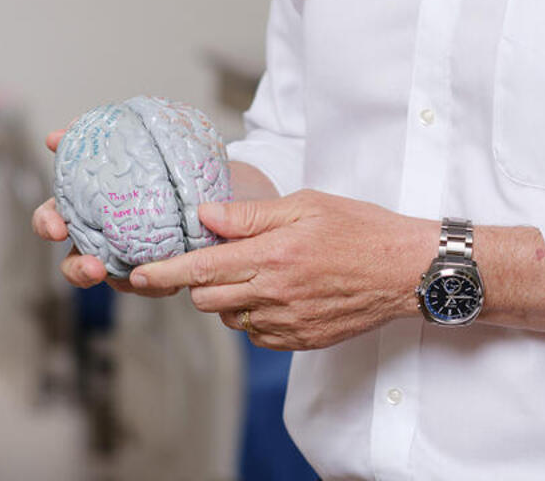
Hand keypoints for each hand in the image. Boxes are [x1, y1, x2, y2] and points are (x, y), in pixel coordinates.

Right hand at [31, 127, 178, 296]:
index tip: (56, 226)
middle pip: (75, 262)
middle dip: (78, 269)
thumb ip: (99, 137)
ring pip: (116, 280)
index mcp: (89, 207)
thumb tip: (63, 131)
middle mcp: (102, 238)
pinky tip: (169, 278)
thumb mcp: (134, 143)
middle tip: (92, 267)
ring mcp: (127, 257)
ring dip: (120, 281)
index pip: (54, 217)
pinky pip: (152, 284)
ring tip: (129, 275)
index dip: (48, 223)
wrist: (205, 181)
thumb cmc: (161, 164)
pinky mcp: (157, 270)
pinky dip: (155, 284)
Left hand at [129, 190, 436, 349]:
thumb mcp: (307, 204)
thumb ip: (252, 214)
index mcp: (273, 255)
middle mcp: (275, 294)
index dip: (164, 272)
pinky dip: (255, 314)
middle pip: (206, 298)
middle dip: (199, 280)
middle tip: (220, 256)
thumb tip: (205, 214)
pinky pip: (258, 334)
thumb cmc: (361, 228)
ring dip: (229, 296)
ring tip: (258, 270)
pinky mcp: (300, 341)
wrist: (405, 270)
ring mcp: (287, 322)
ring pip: (231, 317)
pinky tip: (278, 291)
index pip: (202, 268)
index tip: (139, 274)